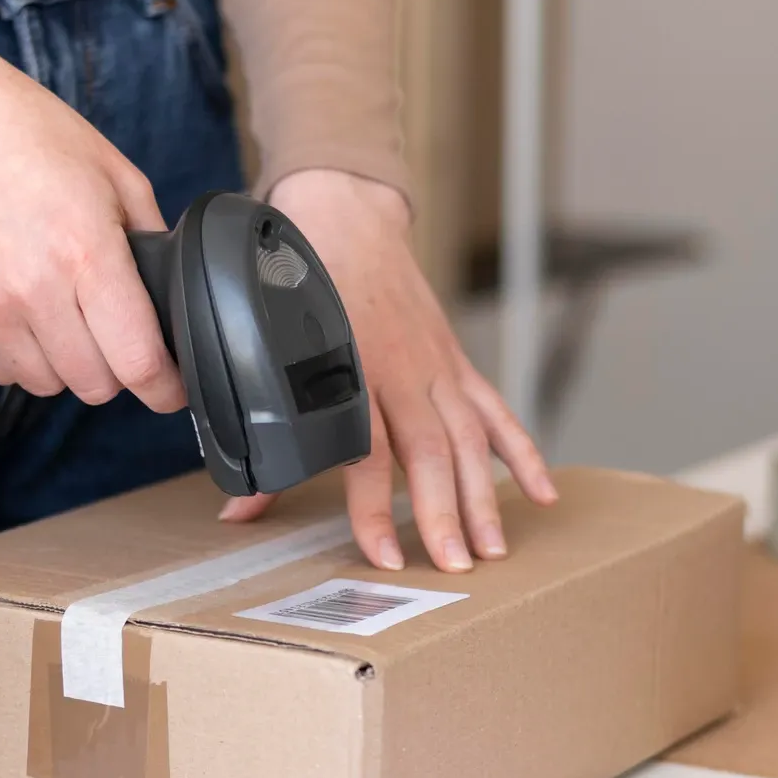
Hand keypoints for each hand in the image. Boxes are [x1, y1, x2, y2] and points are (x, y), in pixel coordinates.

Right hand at [0, 21, 183, 410]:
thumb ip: (153, 243)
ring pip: (47, 384)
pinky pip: (1, 371)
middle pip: (94, 384)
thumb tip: (171, 297)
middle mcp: (35, 289)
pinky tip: (26, 315)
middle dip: (115, 370)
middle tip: (114, 338)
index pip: (137, 361)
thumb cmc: (36, 139)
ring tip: (65, 318)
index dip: (164, 388)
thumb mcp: (119, 177)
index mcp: (88, 254)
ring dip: (66, 365)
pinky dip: (21, 357)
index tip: (171, 389)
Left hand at [220, 169, 557, 572]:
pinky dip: (520, 450)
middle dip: (445, 511)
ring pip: (469, 436)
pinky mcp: (455, 358)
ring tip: (493, 549)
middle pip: (430, 448)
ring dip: (484, 494)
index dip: (376, 506)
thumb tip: (237, 509)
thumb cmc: (297, 282)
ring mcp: (435, 362)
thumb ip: (259, 430)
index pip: (367, 449)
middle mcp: (399, 367)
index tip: (386, 553)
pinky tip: (540, 494)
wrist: (343, 211)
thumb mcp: (265, 346)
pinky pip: (495, 409)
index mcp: (347, 365)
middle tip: (456, 566)